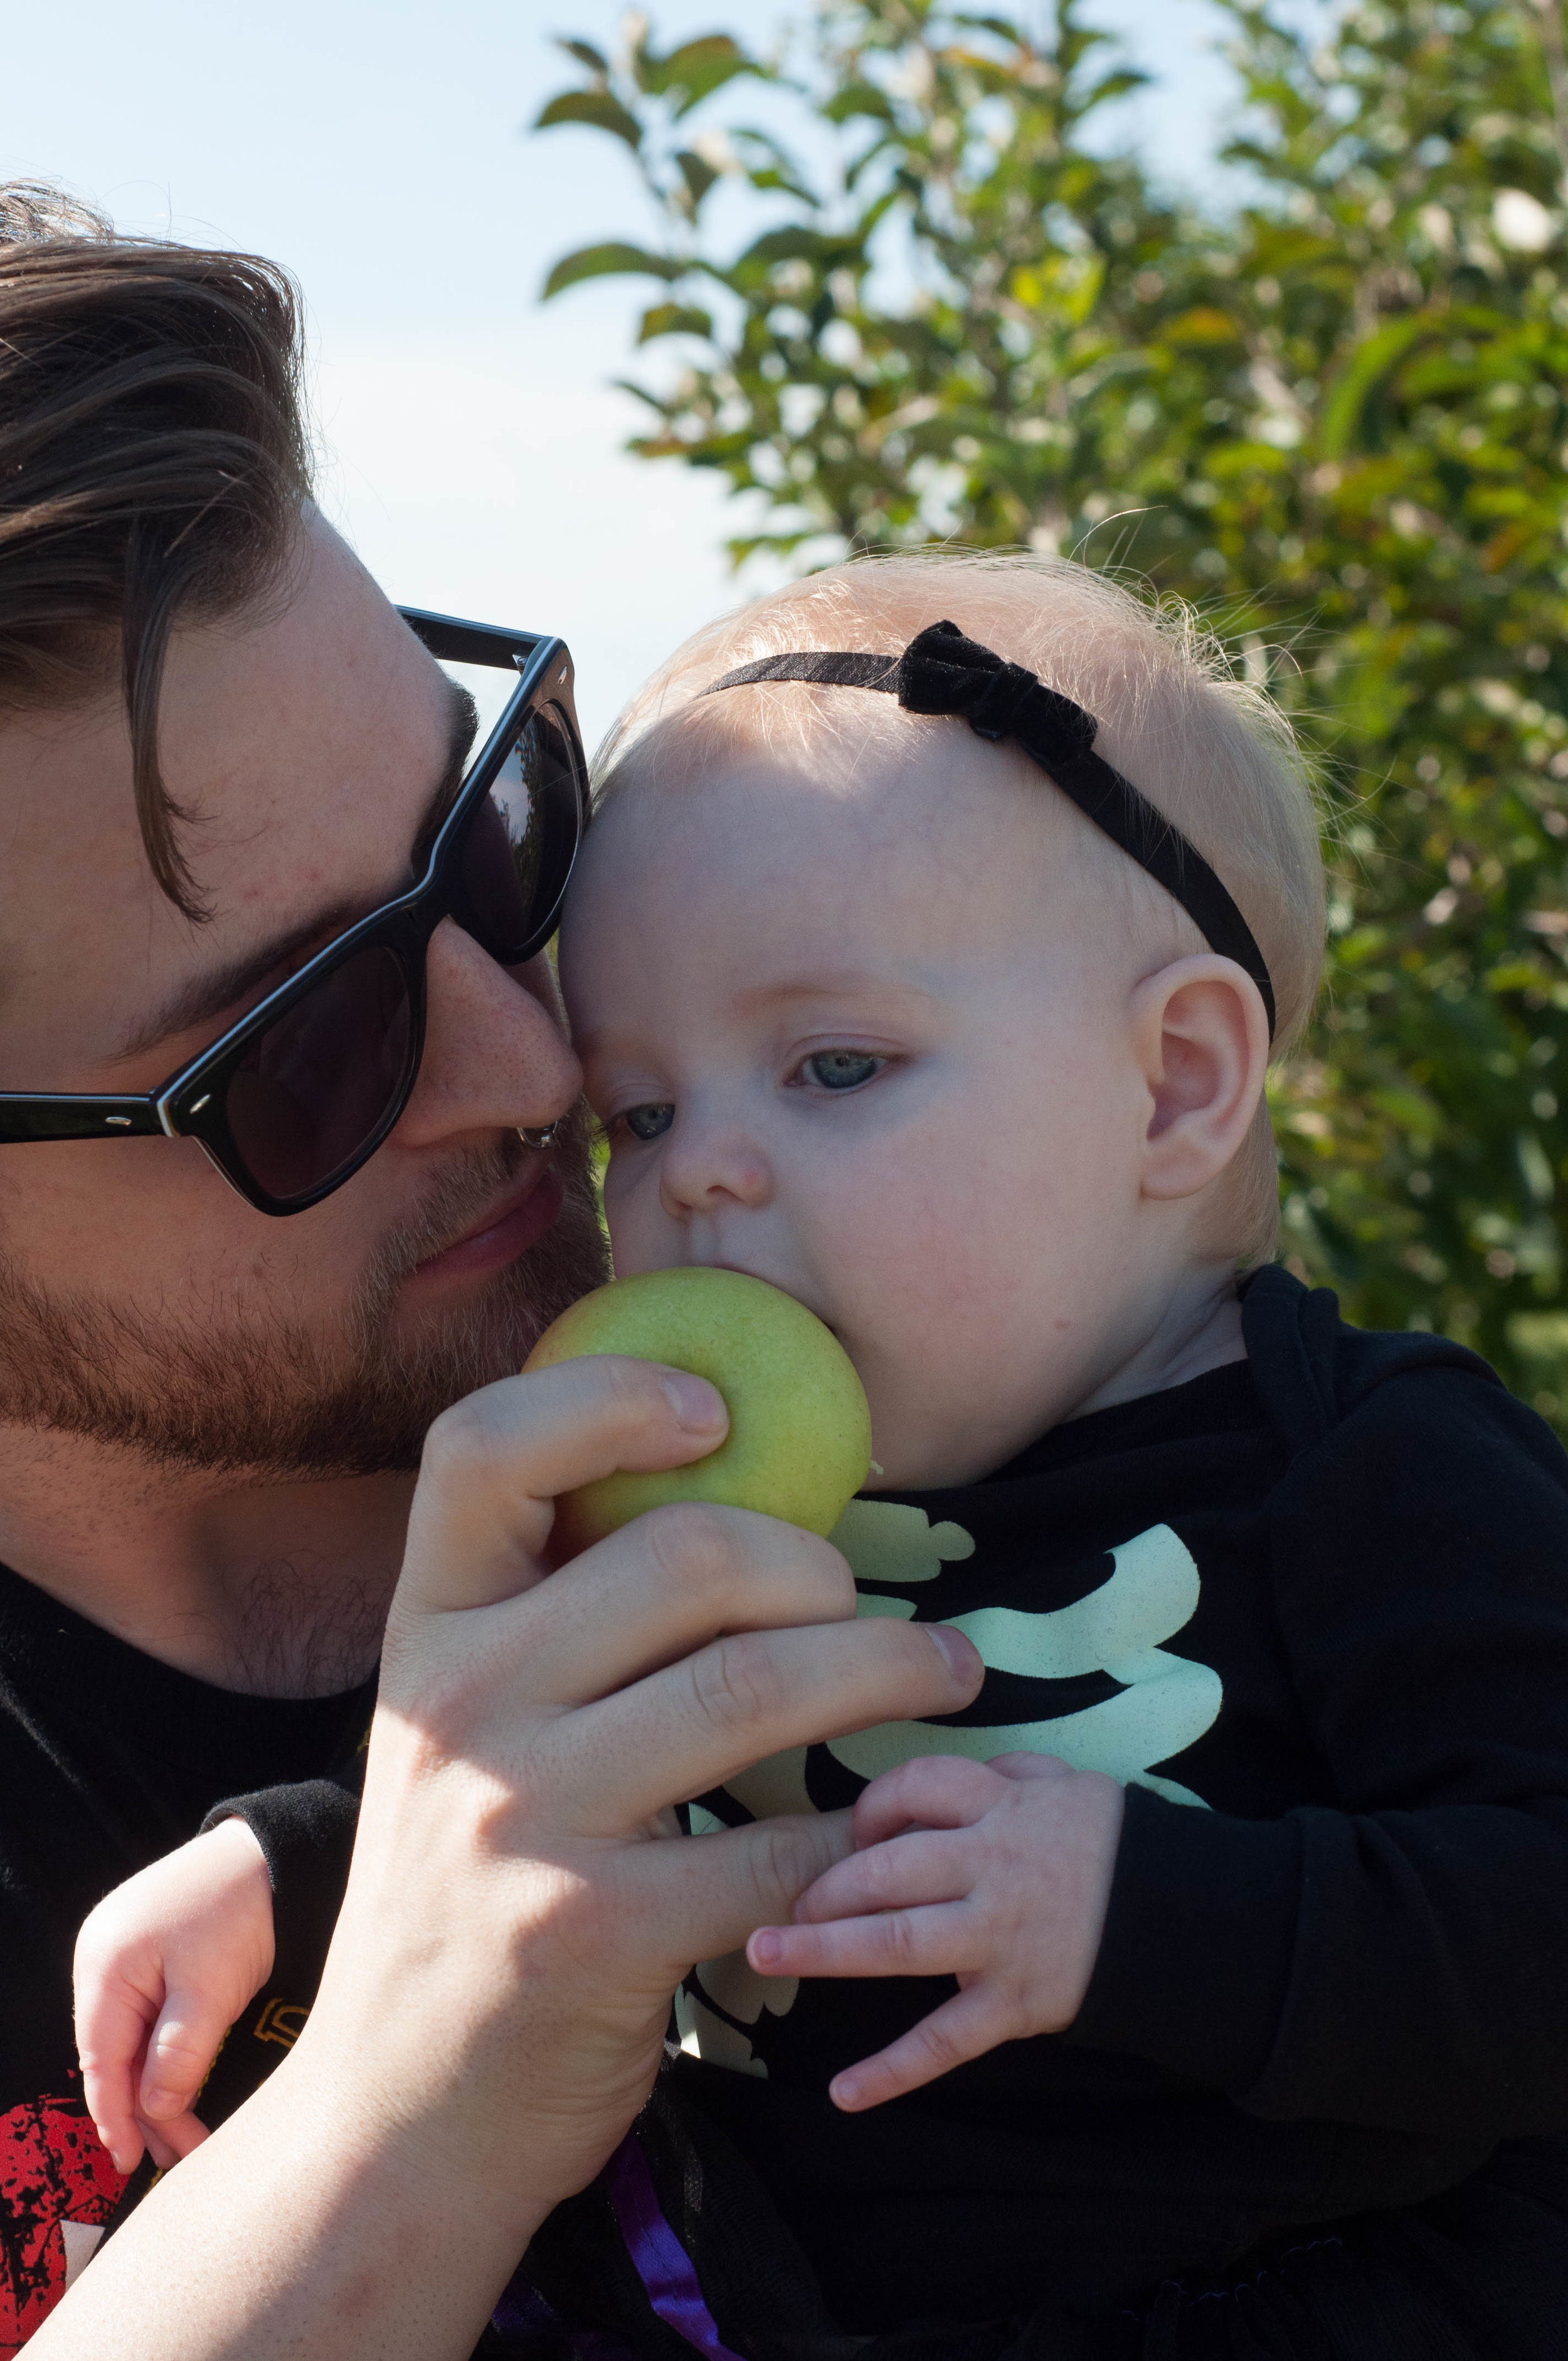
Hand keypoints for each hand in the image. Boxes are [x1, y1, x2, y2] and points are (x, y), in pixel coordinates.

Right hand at [39, 1352, 980, 2358]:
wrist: (403, 2110)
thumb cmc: (465, 1888)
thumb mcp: (458, 1730)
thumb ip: (544, 1619)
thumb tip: (719, 1486)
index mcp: (427, 1632)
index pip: (481, 1449)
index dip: (606, 1397)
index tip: (714, 1412)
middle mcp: (462, 1706)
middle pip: (685, 1557)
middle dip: (823, 1567)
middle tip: (875, 1601)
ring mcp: (525, 1822)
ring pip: (759, 1684)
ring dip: (890, 1667)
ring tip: (945, 1671)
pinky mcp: (600, 1934)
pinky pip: (783, 1846)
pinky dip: (861, 1826)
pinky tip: (886, 1819)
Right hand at [74, 1816, 274, 2173]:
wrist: (274, 1851)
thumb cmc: (240, 1911)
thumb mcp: (211, 1991)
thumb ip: (179, 2056)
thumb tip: (154, 2114)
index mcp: (104, 1965)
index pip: (101, 2059)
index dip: (115, 2116)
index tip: (132, 2163)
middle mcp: (101, 1960)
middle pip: (113, 2053)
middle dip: (142, 2110)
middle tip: (177, 2157)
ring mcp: (123, 1954)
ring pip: (131, 2039)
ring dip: (155, 2086)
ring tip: (183, 2136)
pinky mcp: (150, 1954)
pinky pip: (146, 2017)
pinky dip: (162, 2054)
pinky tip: (179, 2085)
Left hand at [746, 1750, 1123, 2110]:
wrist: (1189, 1921)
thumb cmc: (1115, 1845)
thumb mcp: (1066, 1782)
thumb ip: (1003, 1772)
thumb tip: (939, 1783)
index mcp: (1005, 1808)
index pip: (917, 1789)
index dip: (873, 1807)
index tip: (852, 1834)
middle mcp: (994, 1869)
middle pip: (889, 1869)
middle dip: (825, 1885)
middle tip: (780, 1906)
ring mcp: (1001, 1939)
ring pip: (899, 1943)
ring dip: (824, 1950)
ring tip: (764, 1953)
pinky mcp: (1016, 2002)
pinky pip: (946, 2039)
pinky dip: (894, 2070)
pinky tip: (844, 2092)